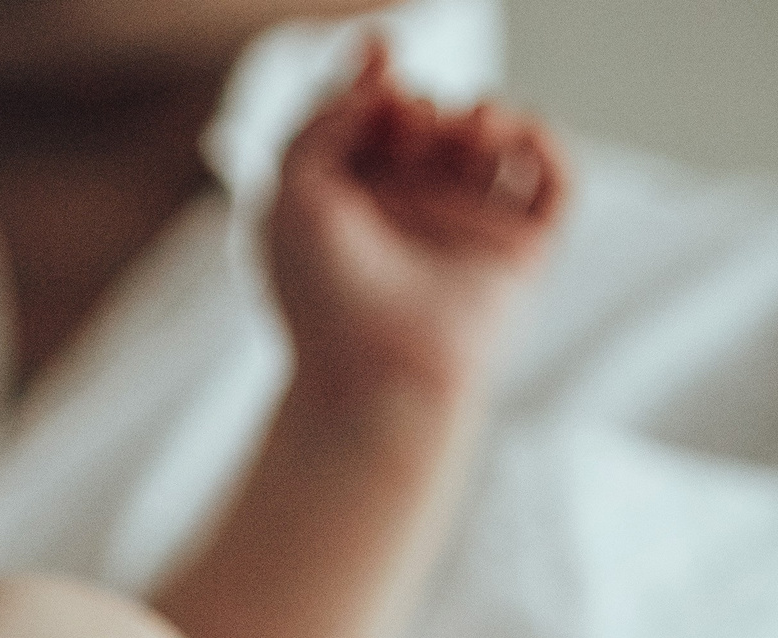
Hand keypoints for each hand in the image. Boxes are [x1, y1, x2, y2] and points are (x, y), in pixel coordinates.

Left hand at [268, 40, 567, 400]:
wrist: (372, 373)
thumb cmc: (320, 294)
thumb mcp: (290, 193)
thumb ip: (319, 120)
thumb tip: (379, 72)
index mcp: (353, 201)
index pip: (373, 121)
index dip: (378, 79)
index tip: (379, 58)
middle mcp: (412, 211)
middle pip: (432, 121)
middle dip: (422, 105)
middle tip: (407, 122)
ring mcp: (469, 227)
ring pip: (492, 141)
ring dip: (484, 111)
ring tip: (464, 123)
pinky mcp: (521, 248)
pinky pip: (553, 177)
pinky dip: (542, 139)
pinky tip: (508, 129)